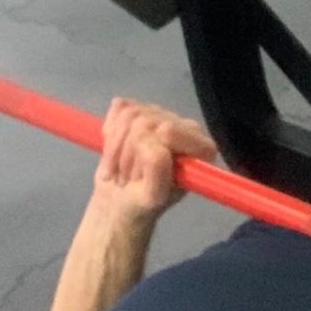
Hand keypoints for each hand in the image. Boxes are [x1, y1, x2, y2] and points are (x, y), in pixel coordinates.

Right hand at [91, 98, 218, 224]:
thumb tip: (154, 141)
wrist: (121, 200)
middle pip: (145, 121)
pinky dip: (109, 132)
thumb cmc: (141, 203)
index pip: (167, 131)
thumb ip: (158, 168)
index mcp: (201, 148)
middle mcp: (187, 127)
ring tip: (120, 169)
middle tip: (127, 178)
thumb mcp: (152, 195)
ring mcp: (164, 115)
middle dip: (127, 154)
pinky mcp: (142, 110)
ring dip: (115, 148)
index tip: (140, 177)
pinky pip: (120, 107)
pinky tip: (114, 150)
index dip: (145, 152)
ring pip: (129, 114)